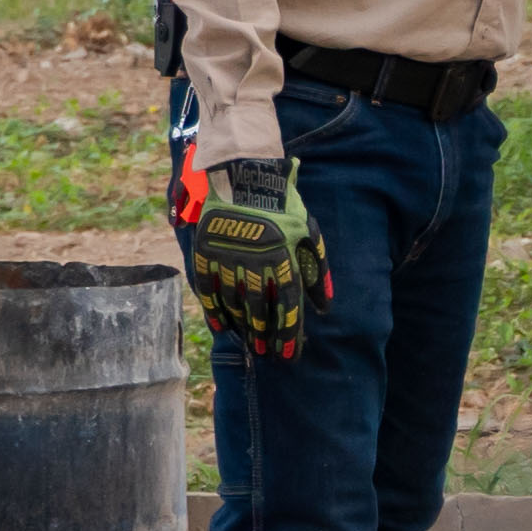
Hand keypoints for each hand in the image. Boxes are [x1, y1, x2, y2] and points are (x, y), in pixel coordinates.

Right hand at [180, 159, 326, 358]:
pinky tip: (222, 326)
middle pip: (260, 308)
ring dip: (242, 325)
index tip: (290, 354)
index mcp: (282, 257)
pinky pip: (208, 288)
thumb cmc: (284, 207)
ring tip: (248, 342)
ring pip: (234, 301)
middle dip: (264, 334)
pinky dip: (214, 309)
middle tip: (265, 353)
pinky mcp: (207, 252)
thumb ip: (317, 270)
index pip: (288, 304)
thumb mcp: (309, 234)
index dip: (289, 333)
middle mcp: (254, 262)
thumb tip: (325, 306)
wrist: (245, 176)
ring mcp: (227, 258)